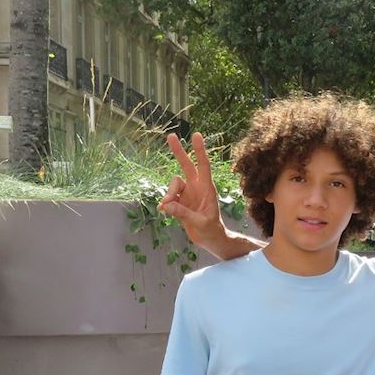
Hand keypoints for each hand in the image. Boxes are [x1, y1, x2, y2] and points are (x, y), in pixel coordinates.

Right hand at [158, 133, 223, 248]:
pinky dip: (165, 203)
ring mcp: (187, 194)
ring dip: (168, 195)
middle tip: (170, 136)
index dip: (200, 151)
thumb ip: (183, 214)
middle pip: (186, 165)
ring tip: (166, 209)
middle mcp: (196, 187)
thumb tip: (166, 205)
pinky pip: (168, 197)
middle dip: (179, 151)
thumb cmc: (211, 231)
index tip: (195, 135)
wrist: (210, 239)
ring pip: (173, 185)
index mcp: (206, 188)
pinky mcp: (180, 202)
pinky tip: (163, 211)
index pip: (203, 166)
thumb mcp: (200, 223)